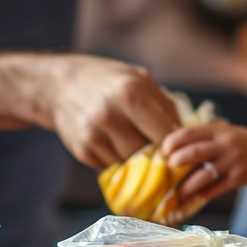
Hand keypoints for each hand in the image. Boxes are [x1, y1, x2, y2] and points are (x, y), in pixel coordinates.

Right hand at [49, 56, 180, 167]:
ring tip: (133, 142)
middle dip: (156, 155)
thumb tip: (185, 138)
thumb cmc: (109, 81)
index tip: (179, 148)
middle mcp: (109, 115)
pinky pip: (112, 166)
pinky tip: (114, 143)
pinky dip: (118, 160)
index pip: (165, 135)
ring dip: (137, 160)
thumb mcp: (141, 80)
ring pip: (130, 164)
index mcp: (130, 93)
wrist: (60, 85)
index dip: (175, 146)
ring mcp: (93, 135)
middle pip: (148, 154)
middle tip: (159, 149)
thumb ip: (165, 107)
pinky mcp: (82, 151)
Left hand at [162, 123, 246, 207]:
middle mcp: (226, 144)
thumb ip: (203, 137)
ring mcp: (233, 162)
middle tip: (168, 169)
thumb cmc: (242, 144)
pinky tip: (191, 199)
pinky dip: (201, 195)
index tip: (163, 150)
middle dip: (176, 162)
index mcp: (218, 130)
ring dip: (186, 186)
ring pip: (204, 175)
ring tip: (175, 194)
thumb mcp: (225, 132)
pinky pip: (216, 189)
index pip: (189, 132)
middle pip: (194, 152)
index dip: (172, 142)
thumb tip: (170, 145)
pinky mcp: (239, 178)